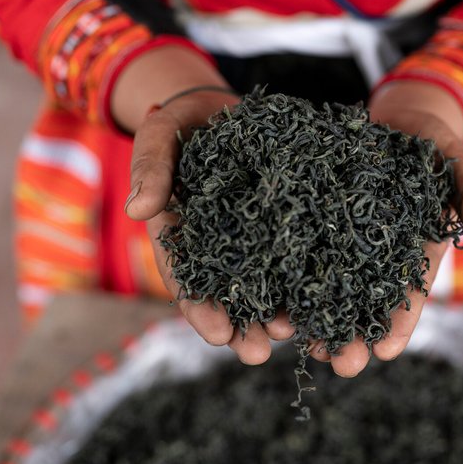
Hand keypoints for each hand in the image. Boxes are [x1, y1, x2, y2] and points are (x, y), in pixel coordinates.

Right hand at [118, 47, 294, 363]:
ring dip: (277, 314)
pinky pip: (296, 254)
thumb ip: (151, 168)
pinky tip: (322, 301)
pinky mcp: (284, 223)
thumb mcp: (160, 137)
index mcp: (182, 237)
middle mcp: (219, 247)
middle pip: (229, 295)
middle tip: (258, 355)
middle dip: (243, 328)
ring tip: (293, 338)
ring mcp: (253, 238)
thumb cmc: (181, 123)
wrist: (220, 108)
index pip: (188, 280)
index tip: (219, 335)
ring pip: (266, 283)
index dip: (202, 309)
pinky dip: (306, 279)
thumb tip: (140, 211)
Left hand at [305, 81, 462, 376]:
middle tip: (341, 364)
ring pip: (330, 289)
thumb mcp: (459, 162)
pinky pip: (301, 254)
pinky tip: (276, 305)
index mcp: (416, 253)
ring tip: (304, 347)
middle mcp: (378, 257)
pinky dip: (289, 279)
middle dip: (354, 337)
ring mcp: (345, 243)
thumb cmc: (434, 144)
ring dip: (318, 320)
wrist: (395, 118)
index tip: (386, 351)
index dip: (401, 323)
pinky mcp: (315, 223)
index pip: (410, 296)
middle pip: (366, 305)